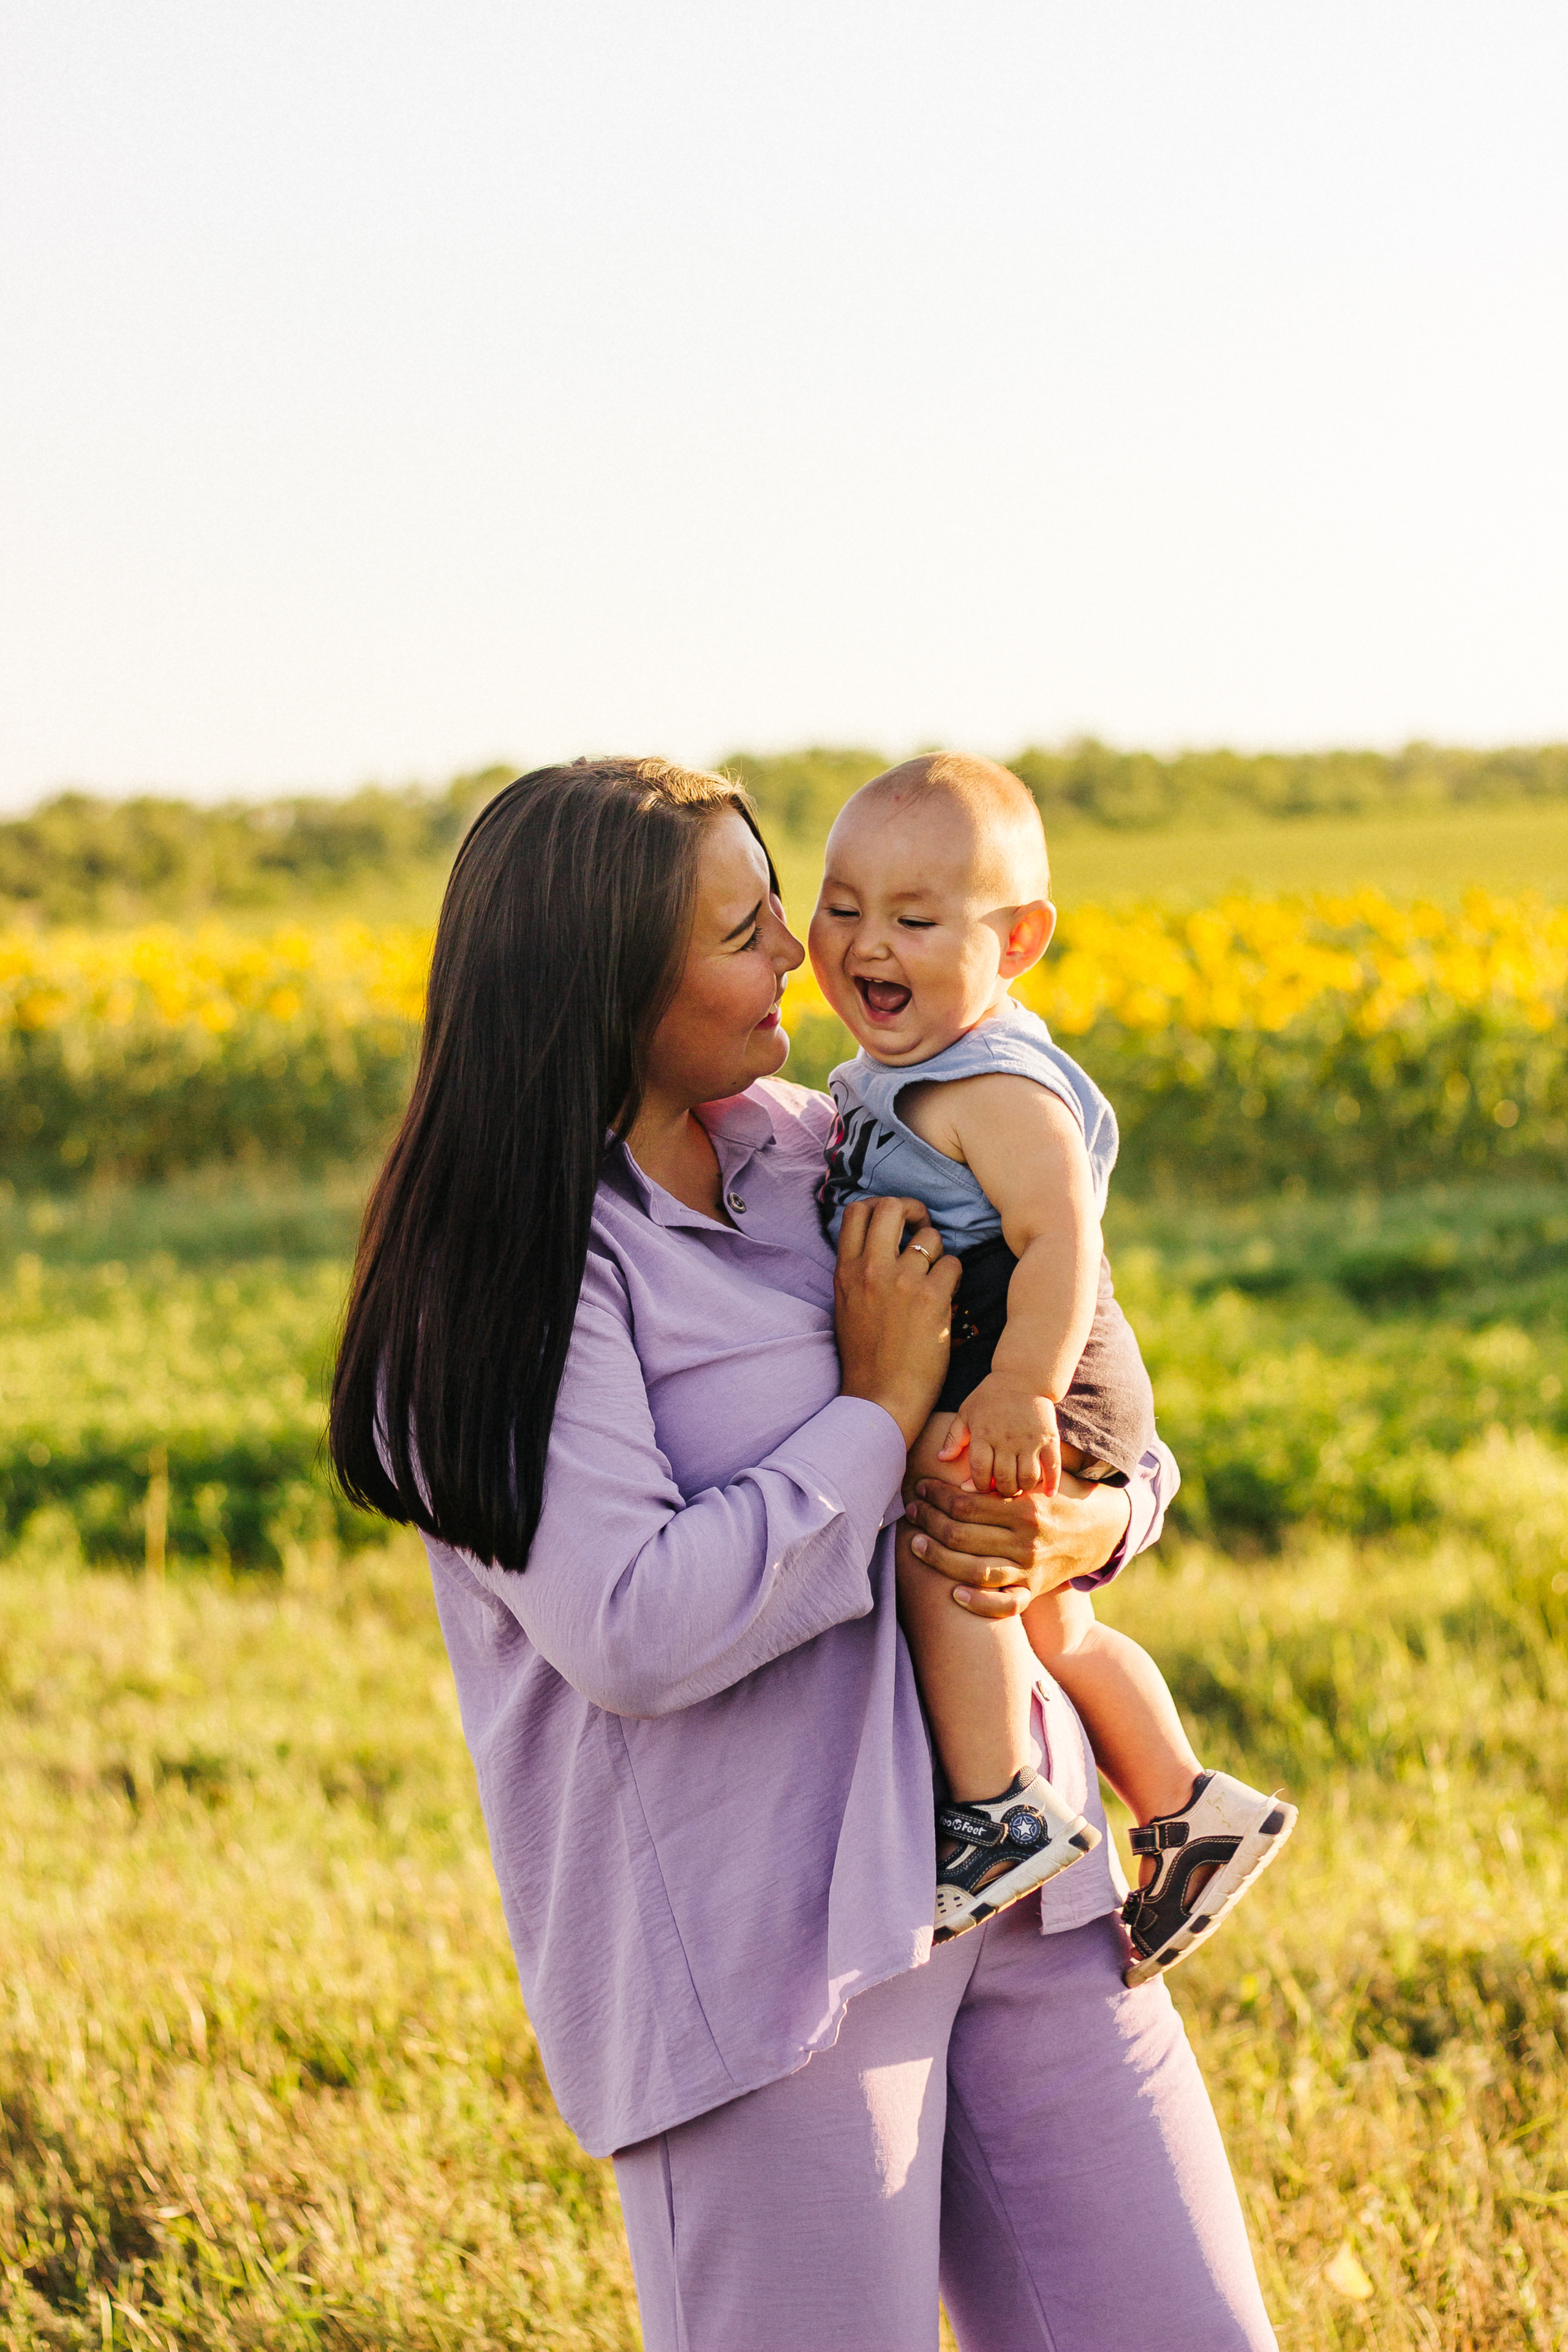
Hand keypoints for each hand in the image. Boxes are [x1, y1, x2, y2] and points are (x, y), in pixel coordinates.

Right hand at [834, 1197, 960, 1448]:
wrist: (881, 1399)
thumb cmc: (866, 1359)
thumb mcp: (847, 1306)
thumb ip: (858, 1272)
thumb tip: (881, 1243)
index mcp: (845, 1271)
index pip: (856, 1211)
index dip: (880, 1206)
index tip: (895, 1222)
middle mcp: (871, 1269)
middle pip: (892, 1206)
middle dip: (913, 1210)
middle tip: (922, 1229)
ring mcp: (902, 1281)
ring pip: (931, 1237)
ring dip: (938, 1253)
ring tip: (934, 1278)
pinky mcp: (932, 1298)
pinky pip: (953, 1264)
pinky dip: (954, 1277)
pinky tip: (946, 1298)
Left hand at [898, 1471, 1132, 1618]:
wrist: (1099, 1529)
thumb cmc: (1057, 1496)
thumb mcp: (1036, 1480)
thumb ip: (1001, 1480)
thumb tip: (958, 1483)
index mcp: (1025, 1508)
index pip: (966, 1504)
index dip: (936, 1496)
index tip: (921, 1488)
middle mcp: (1027, 1541)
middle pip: (962, 1536)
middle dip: (930, 1522)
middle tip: (912, 1512)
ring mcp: (1030, 1569)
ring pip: (975, 1570)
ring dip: (939, 1559)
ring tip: (917, 1544)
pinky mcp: (1034, 1590)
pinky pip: (1005, 1605)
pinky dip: (980, 1603)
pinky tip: (954, 1593)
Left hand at [938, 1377, 1060, 1498]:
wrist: (1023, 1377)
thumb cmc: (990, 1396)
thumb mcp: (966, 1412)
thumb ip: (954, 1437)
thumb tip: (941, 1459)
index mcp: (984, 1434)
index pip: (980, 1471)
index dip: (979, 1486)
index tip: (981, 1487)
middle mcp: (1007, 1439)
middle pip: (1004, 1479)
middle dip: (1001, 1491)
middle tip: (1001, 1490)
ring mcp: (1030, 1440)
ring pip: (1027, 1477)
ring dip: (1022, 1488)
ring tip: (1018, 1487)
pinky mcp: (1050, 1438)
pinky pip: (1053, 1467)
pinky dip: (1052, 1483)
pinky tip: (1048, 1493)